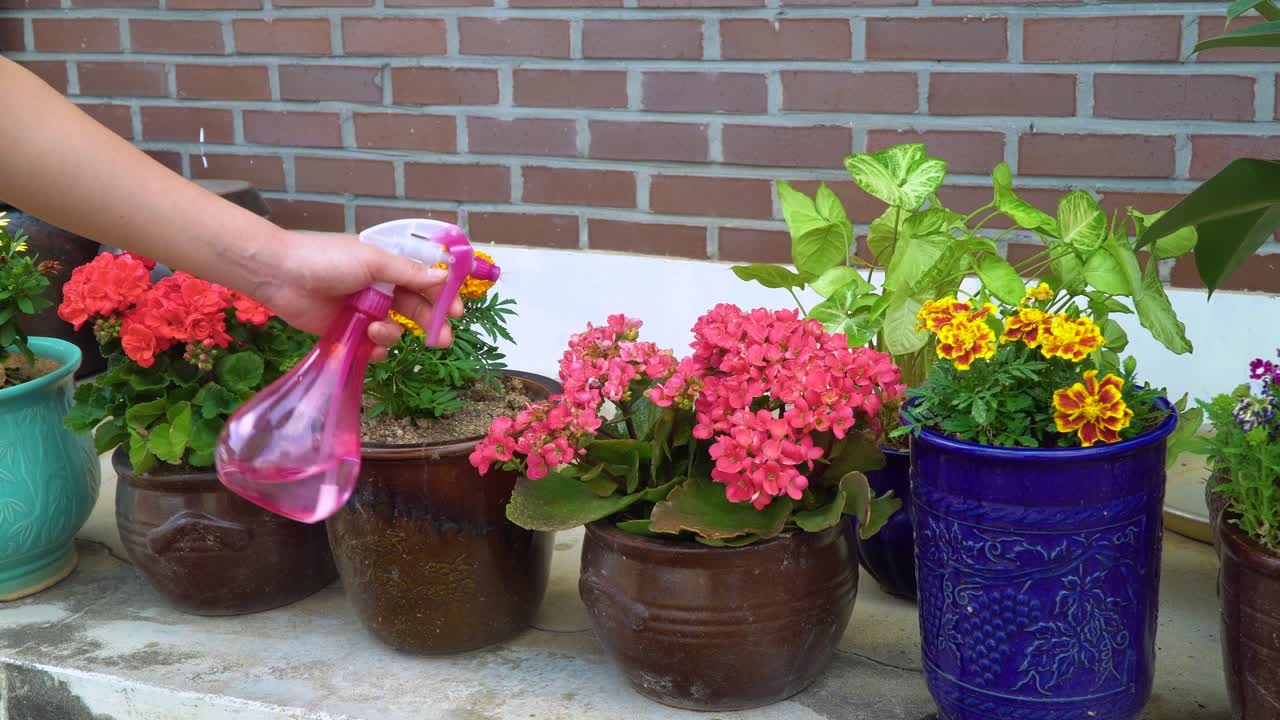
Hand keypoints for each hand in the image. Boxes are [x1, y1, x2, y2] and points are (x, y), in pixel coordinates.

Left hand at [259, 231, 463, 361]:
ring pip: (395, 330)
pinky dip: (375, 348)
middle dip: (431, 324)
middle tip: (441, 340)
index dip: (443, 297)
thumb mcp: (373, 261)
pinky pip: (373, 346)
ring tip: (376, 330)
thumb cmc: (326, 259)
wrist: (280, 275)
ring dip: (392, 333)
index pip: (426, 283)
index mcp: (389, 267)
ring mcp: (365, 312)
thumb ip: (409, 273)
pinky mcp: (349, 332)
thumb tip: (443, 278)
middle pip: (417, 310)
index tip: (457, 312)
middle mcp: (381, 290)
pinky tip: (368, 344)